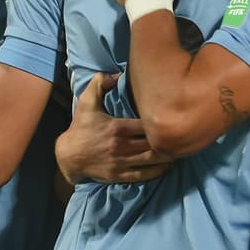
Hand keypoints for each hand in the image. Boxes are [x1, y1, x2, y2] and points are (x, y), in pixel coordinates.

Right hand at [56, 72, 170, 183]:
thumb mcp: (87, 102)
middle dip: (168, 139)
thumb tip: (117, 74)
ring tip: (179, 150)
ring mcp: (121, 162)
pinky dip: (157, 171)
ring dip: (167, 156)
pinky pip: (143, 175)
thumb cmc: (80, 127)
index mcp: (118, 127)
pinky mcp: (119, 175)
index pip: (147, 124)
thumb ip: (100, 83)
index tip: (171, 118)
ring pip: (151, 159)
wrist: (68, 155)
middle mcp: (121, 145)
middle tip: (181, 135)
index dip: (160, 122)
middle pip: (153, 143)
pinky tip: (167, 166)